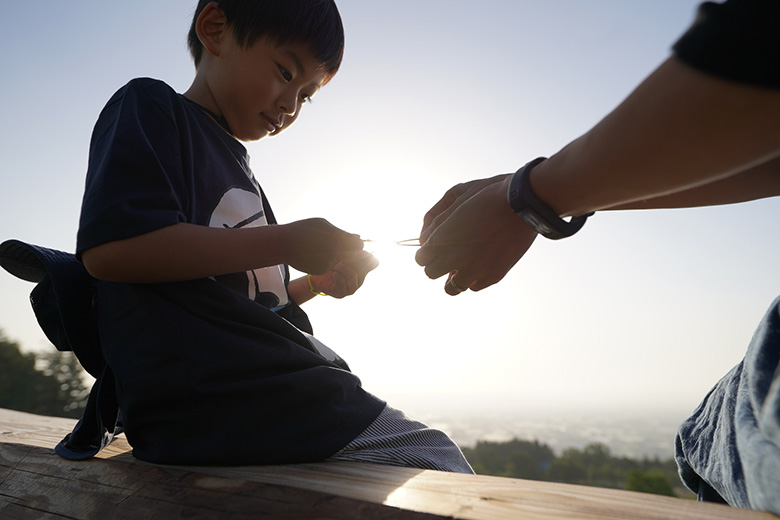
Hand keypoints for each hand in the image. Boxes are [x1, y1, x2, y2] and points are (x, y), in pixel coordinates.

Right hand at [279, 218, 364, 274]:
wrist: (284, 244)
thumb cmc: (303, 230)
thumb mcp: (323, 224)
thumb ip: (341, 232)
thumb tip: (358, 237)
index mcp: (337, 238)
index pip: (359, 245)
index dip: (355, 244)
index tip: (349, 242)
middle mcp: (335, 252)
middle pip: (352, 255)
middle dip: (348, 252)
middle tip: (338, 247)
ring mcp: (328, 263)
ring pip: (340, 261)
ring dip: (336, 256)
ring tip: (321, 248)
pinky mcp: (322, 271)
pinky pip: (329, 266)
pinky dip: (326, 261)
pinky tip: (315, 255)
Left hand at [309, 250, 378, 297]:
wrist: (313, 273)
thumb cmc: (327, 260)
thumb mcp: (338, 250)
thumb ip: (348, 244)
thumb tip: (358, 237)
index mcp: (361, 267)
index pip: (373, 262)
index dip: (367, 256)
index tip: (356, 250)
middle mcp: (359, 278)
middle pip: (363, 269)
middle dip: (353, 260)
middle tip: (342, 256)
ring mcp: (351, 287)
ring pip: (354, 277)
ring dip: (344, 268)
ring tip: (336, 264)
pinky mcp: (341, 293)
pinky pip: (344, 285)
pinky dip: (339, 276)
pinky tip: (334, 272)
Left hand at [415, 176, 537, 294]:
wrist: (521, 205)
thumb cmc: (487, 198)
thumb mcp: (456, 206)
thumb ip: (437, 226)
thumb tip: (425, 242)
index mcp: (443, 239)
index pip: (421, 258)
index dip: (425, 252)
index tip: (431, 249)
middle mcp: (455, 258)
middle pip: (431, 273)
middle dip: (435, 264)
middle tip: (445, 256)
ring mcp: (475, 270)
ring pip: (450, 288)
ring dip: (452, 277)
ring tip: (461, 265)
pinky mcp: (493, 276)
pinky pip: (474, 287)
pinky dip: (473, 278)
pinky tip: (479, 265)